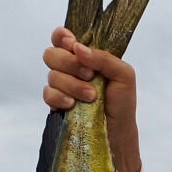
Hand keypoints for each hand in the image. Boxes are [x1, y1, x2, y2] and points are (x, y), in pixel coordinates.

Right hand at [42, 27, 141, 171]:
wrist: (118, 133)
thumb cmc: (122, 104)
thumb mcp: (124, 76)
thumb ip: (104, 57)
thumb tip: (78, 48)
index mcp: (85, 57)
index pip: (62, 38)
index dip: (62, 37)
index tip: (72, 44)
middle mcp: (70, 69)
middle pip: (52, 54)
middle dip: (69, 63)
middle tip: (89, 76)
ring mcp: (62, 87)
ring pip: (51, 75)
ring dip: (71, 84)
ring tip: (91, 97)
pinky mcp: (56, 104)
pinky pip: (47, 94)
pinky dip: (59, 97)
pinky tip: (72, 104)